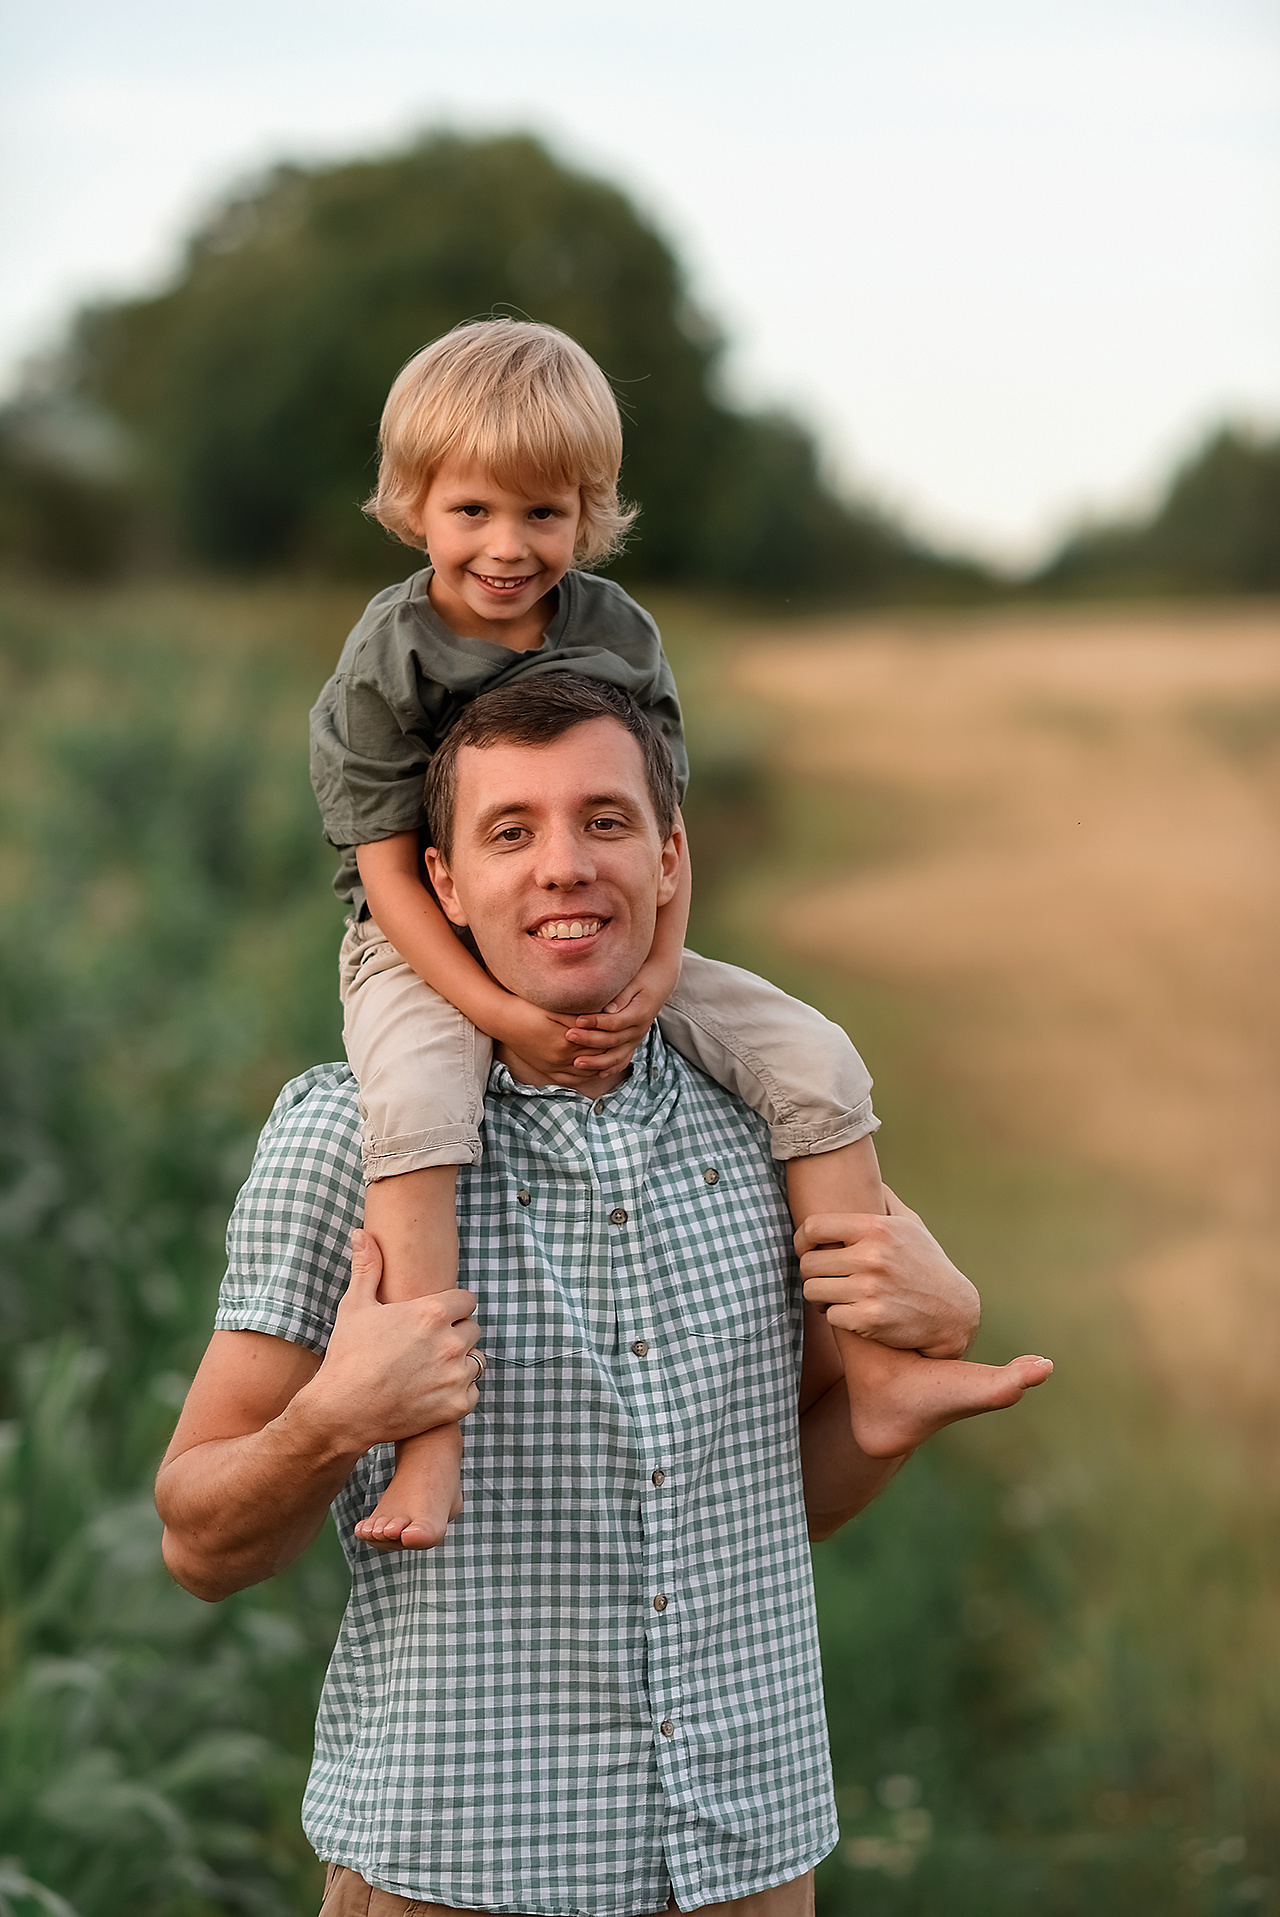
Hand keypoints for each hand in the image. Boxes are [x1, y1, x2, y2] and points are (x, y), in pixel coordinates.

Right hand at [302, 1231, 480, 1451]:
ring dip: (459, 1363)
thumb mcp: (355, 1307)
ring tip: (429, 1369)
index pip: (467, 1300)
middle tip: (428, 1347)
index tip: (435, 1319)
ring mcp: (456, 1376)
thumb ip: (367, 1267)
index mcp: (431, 1313)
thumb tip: (362, 1234)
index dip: (451, 1308)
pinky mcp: (456, 1405)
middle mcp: (449, 1342)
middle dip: (455, 1335)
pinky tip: (432, 1391)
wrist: (341, 1412)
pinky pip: (472, 1392)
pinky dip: (457, 1393)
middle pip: (472, 1329)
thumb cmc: (347, 1357)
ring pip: (475, 1360)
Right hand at [490, 996, 611, 1086]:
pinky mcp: (547, 1070)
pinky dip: (585, 1075)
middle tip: (623, 1043)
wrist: (503, 1020)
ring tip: (612, 1056)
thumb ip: (578, 1013)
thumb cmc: (527, 1008)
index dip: (612, 1036)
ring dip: (600, 1065)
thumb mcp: (553, 1008)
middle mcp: (561, 1058)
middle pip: (594, 1058)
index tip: (621, 1029)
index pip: (598, 1042)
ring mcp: (553, 1067)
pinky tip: (593, 1070)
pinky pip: (571, 1079)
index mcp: (566, 1041)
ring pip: (586, 1072)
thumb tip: (601, 1011)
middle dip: (610, 1051)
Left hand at [562, 960, 675, 1075]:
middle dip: (589, 1040)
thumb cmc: (642, 978)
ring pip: (617, 1056)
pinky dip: (610, 1068)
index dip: (596, 1023)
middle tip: (568, 1036)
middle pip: (612, 1040)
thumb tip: (608, 1009)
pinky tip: (596, 1073)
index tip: (577, 1020)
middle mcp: (639, 1029)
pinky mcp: (633, 1042)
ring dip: (596, 1062)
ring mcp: (637, 1038)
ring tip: (577, 1063)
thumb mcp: (633, 982)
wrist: (659, 983)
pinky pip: (623, 1060)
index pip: (615, 1022)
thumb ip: (621, 996)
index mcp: (639, 1013)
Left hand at [795, 1188, 980, 1358]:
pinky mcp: (870, 1319)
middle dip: (812, 1272)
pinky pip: (830, 1316)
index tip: (804, 1248)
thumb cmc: (926, 1264)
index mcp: (876, 1228)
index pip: (814, 1226)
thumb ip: (885, 1200)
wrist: (953, 1311)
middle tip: (824, 1277)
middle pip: (808, 1263)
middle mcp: (871, 1256)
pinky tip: (851, 1312)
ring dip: (820, 1296)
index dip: (801, 1239)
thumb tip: (867, 1175)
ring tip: (834, 1295)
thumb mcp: (911, 1225)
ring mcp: (870, 1289)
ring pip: (813, 1291)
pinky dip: (837, 1316)